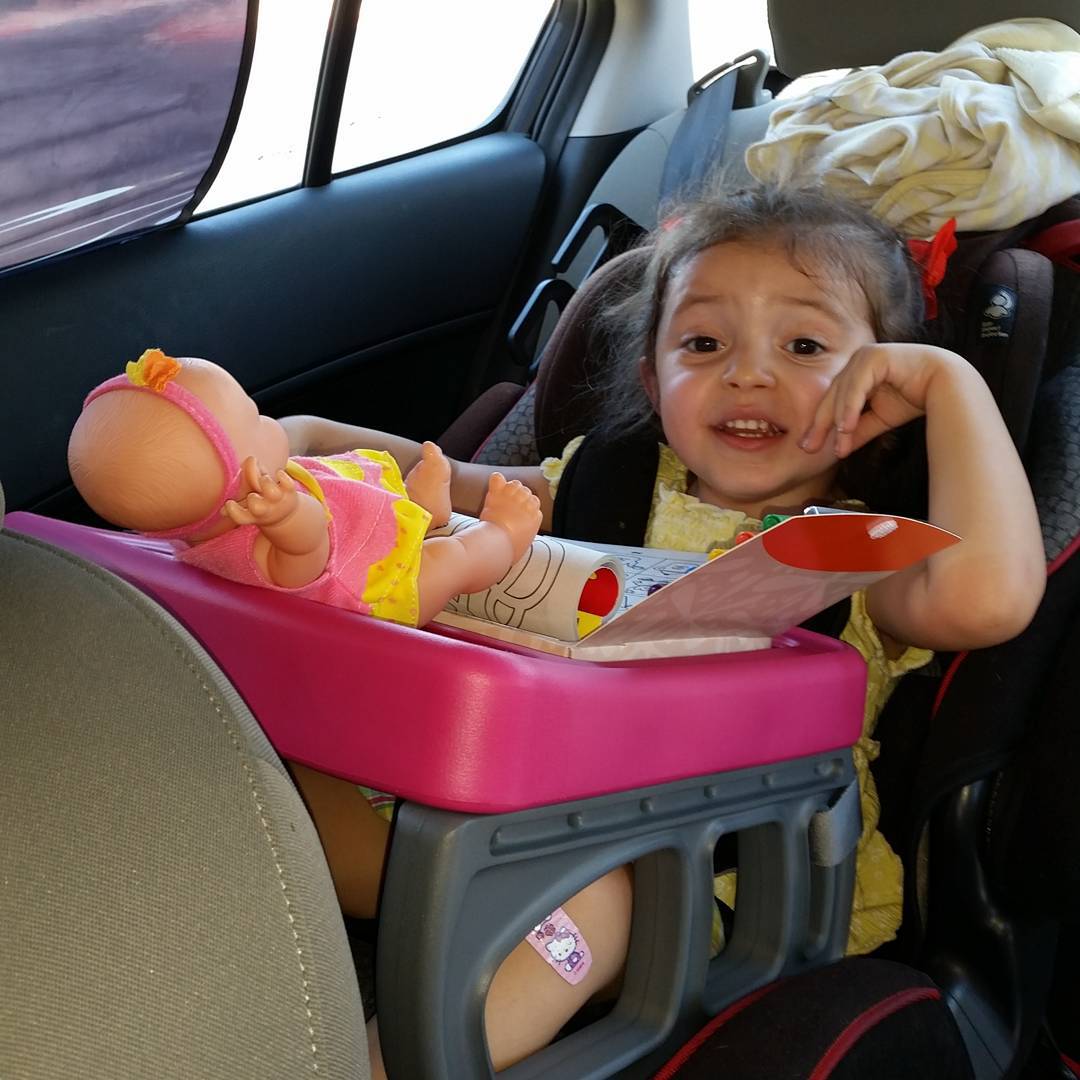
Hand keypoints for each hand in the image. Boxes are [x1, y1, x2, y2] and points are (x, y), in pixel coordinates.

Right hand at [222, 456, 299, 527]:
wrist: (284, 511)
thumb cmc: (258, 502)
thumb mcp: (246, 502)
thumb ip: (238, 493)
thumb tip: (233, 491)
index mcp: (251, 515)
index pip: (240, 517)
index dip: (232, 510)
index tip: (229, 502)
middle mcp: (265, 509)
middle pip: (256, 508)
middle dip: (252, 498)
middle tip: (252, 493)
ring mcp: (277, 500)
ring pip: (272, 492)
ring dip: (265, 481)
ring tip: (263, 478)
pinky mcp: (289, 491)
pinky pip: (288, 483)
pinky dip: (282, 475)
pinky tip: (278, 473)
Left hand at [801, 343, 960, 458]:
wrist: (948, 384)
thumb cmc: (915, 397)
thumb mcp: (879, 419)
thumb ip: (858, 430)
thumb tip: (837, 450)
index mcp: (854, 374)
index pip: (831, 402)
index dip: (820, 426)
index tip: (808, 448)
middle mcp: (856, 363)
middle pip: (831, 397)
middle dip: (820, 425)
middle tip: (808, 449)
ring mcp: (864, 356)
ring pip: (842, 392)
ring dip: (837, 421)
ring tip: (834, 444)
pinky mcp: (875, 356)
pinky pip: (857, 385)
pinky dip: (850, 406)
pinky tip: (846, 426)